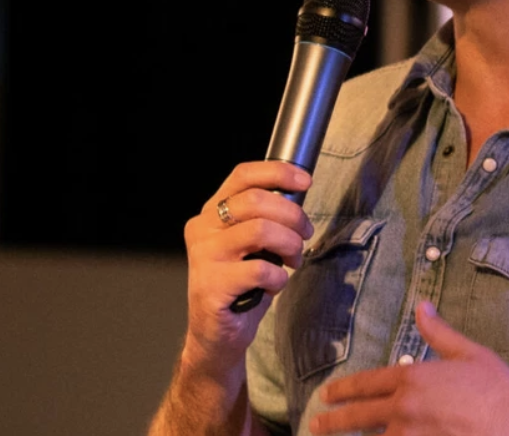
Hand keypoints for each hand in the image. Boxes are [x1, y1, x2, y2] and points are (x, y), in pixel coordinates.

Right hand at [180, 161, 313, 380]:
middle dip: (292, 215)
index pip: (242, 175)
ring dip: (289, 244)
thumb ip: (264, 215)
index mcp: (211, 212)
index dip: (278, 172)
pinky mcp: (211, 286)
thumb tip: (298, 192)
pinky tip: (274, 284)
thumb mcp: (250, 242)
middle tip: (305, 233)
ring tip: (293, 259)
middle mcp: (202, 229)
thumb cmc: (241, 283)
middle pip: (256, 201)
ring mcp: (204, 258)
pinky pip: (260, 269)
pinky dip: (279, 277)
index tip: (306, 181)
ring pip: (261, 230)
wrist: (217, 336)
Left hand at [310, 301, 508, 435]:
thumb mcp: (469, 353)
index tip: (326, 396)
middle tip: (317, 424)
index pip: (367, 383)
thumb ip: (439, 332)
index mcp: (413, 378)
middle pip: (358, 417)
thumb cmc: (498, 390)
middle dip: (334, 421)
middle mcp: (403, 409)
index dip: (344, 390)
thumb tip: (421, 306)